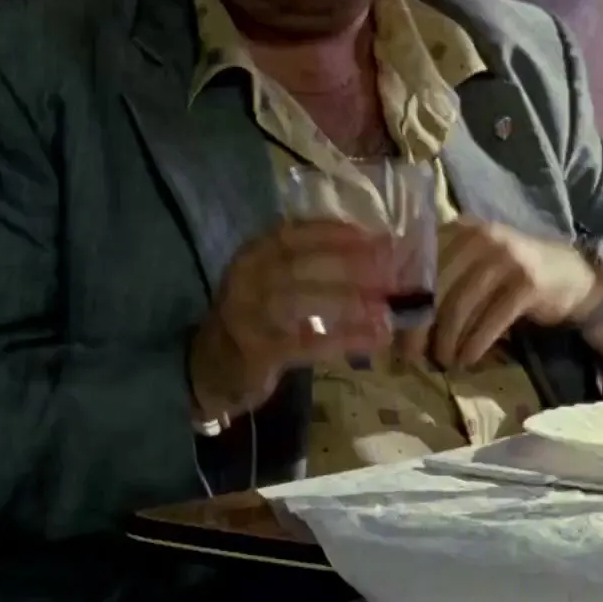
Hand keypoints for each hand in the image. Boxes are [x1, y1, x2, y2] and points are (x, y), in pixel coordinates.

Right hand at [188, 219, 396, 421]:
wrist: (211, 368)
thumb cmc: (256, 318)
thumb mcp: (273, 281)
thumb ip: (313, 266)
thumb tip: (376, 255)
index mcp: (254, 254)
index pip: (295, 234)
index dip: (337, 233)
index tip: (376, 237)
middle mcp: (246, 278)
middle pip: (301, 265)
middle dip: (350, 265)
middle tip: (391, 271)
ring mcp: (247, 315)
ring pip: (302, 301)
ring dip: (348, 303)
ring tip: (385, 310)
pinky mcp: (256, 351)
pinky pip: (306, 343)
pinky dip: (343, 340)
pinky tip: (373, 339)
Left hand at [407, 219, 597, 370]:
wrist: (571, 276)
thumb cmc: (510, 274)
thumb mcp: (474, 261)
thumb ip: (440, 273)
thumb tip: (396, 313)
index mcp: (460, 229)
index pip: (419, 264)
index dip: (403, 300)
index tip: (392, 330)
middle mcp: (481, 237)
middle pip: (436, 287)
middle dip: (420, 327)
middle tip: (412, 356)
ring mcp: (507, 258)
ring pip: (461, 306)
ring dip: (448, 341)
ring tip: (444, 360)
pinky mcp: (527, 284)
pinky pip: (490, 320)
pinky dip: (474, 345)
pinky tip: (467, 360)